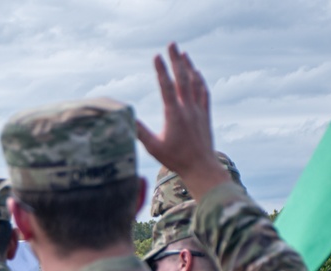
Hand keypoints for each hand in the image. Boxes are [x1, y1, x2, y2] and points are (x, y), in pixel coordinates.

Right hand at [137, 43, 227, 203]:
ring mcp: (198, 110)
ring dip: (189, 66)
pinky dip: (199, 80)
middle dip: (176, 59)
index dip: (161, 70)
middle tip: (171, 44)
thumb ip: (140, 132)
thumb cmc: (175, 159)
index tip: (156, 56)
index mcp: (174, 115)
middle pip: (182, 78)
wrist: (201, 167)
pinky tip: (196, 73)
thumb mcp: (153, 147)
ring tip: (183, 53)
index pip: (166, 87)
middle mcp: (188, 109)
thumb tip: (125, 119)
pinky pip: (203, 92)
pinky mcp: (205, 114)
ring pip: (194, 82)